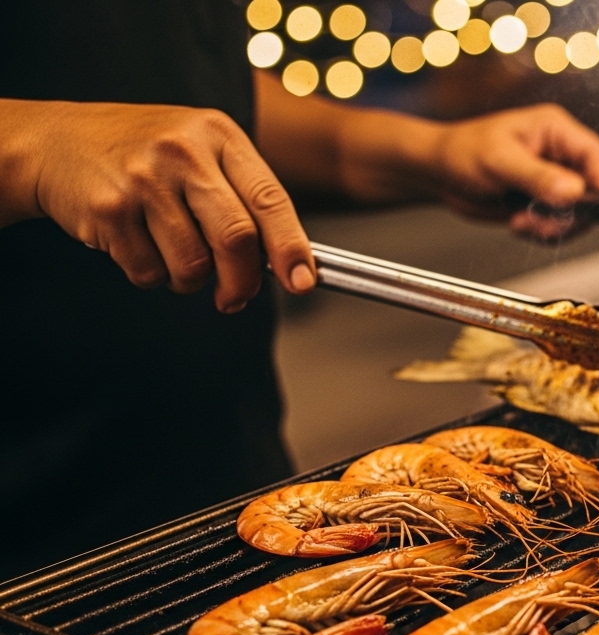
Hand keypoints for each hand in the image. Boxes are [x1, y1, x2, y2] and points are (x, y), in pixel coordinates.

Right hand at [3, 100, 314, 311]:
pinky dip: (151, 274)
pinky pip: (149, 271)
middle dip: (242, 281)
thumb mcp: (201, 150)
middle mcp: (183, 152)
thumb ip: (243, 196)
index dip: (292, 247)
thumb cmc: (145, 153)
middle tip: (235, 296)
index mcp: (218, 135)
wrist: (56, 140)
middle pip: (236, 239)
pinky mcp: (108, 210)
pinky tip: (138, 243)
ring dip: (190, 280)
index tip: (303, 281)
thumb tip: (286, 263)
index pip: (271, 199)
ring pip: (193, 265)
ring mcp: (143, 180)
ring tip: (175, 254)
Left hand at [426, 104, 598, 239]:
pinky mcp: (543, 201)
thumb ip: (537, 176)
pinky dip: (543, 232)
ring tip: (522, 222)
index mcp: (555, 130)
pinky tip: (519, 224)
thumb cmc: (461, 151)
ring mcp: (553, 179)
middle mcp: (559, 154)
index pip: (595, 154)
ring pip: (577, 212)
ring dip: (554, 226)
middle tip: (542, 223)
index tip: (596, 208)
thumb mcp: (500, 162)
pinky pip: (559, 224)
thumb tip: (573, 191)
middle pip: (592, 189)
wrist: (439, 172)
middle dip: (570, 214)